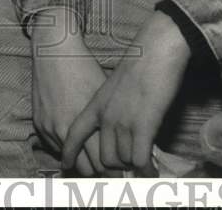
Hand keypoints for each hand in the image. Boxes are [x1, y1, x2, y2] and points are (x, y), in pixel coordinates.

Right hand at [29, 8, 117, 175]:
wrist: (54, 49)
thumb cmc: (84, 67)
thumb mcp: (103, 95)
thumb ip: (113, 121)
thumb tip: (129, 143)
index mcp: (88, 122)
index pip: (104, 163)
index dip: (116, 171)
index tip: (125, 174)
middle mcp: (66, 129)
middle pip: (87, 168)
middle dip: (102, 173)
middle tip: (114, 174)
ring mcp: (51, 128)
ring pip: (71, 162)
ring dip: (84, 163)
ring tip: (96, 161)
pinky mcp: (40, 124)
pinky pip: (55, 148)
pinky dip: (68, 150)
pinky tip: (78, 145)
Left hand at [62, 11, 191, 174]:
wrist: (155, 50)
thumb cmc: (140, 63)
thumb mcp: (114, 85)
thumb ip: (111, 105)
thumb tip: (117, 124)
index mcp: (95, 104)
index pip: (74, 134)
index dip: (69, 152)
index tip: (66, 165)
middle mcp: (105, 116)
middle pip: (103, 157)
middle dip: (116, 167)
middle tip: (127, 168)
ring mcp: (123, 122)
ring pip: (122, 160)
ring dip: (133, 167)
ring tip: (143, 169)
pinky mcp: (143, 126)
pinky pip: (140, 160)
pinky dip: (146, 170)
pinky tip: (152, 172)